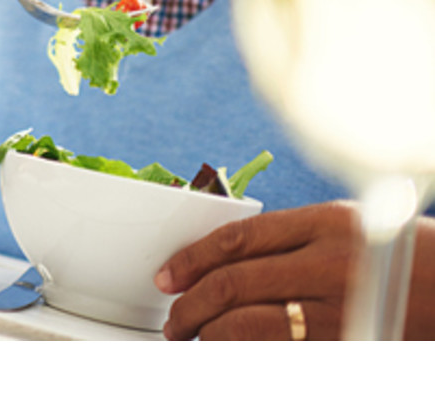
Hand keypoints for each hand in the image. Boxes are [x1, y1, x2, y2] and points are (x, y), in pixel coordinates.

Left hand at [159, 203, 434, 339]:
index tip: (169, 275)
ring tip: (196, 339)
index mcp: (325, 223)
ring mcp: (342, 308)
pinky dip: (246, 353)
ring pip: (250, 323)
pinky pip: (281, 351)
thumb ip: (295, 236)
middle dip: (192, 304)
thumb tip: (229, 255)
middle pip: (234, 283)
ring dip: (211, 334)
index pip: (237, 238)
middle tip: (174, 318)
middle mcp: (330, 263)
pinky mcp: (351, 343)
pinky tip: (231, 353)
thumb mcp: (352, 226)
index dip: (192, 259)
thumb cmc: (407, 256)